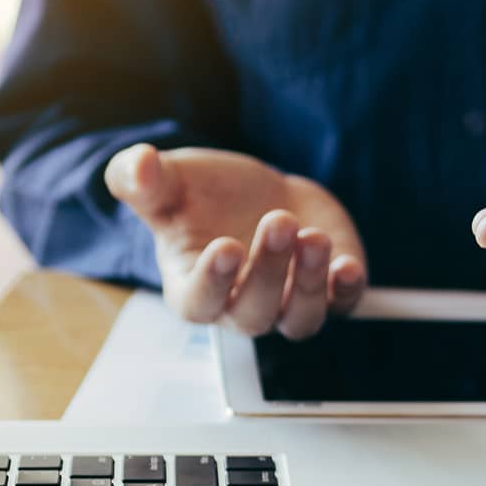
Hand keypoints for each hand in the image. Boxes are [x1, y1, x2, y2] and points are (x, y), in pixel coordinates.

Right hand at [105, 144, 367, 337]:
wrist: (258, 192)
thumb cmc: (205, 195)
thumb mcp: (167, 180)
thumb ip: (139, 178)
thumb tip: (138, 166)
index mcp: (194, 288)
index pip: (198, 305)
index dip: (211, 283)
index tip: (225, 247)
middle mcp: (242, 307)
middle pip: (254, 313)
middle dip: (268, 270)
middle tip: (278, 221)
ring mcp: (288, 303)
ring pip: (301, 319)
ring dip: (309, 282)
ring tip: (312, 236)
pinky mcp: (330, 290)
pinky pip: (343, 305)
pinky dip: (348, 291)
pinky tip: (347, 265)